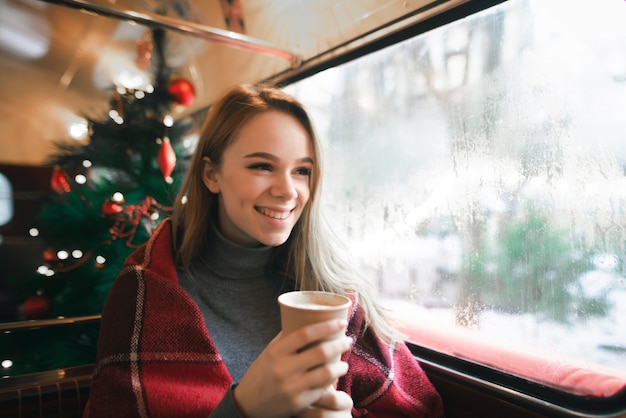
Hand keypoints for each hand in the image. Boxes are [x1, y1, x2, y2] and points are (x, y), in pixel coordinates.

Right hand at [233, 319, 351, 417]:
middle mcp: (284, 368)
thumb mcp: (270, 352)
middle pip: (320, 352)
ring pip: (326, 373)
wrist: (248, 404)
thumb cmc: (262, 372)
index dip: (327, 326)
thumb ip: (288, 338)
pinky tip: (335, 376)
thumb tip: (309, 320)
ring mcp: (292, 387)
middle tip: (348, 340)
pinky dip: (332, 381)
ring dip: (341, 366)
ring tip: (345, 363)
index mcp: (276, 351)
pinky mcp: (299, 402)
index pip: (306, 334)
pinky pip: (322, 389)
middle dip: (340, 344)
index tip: (342, 322)